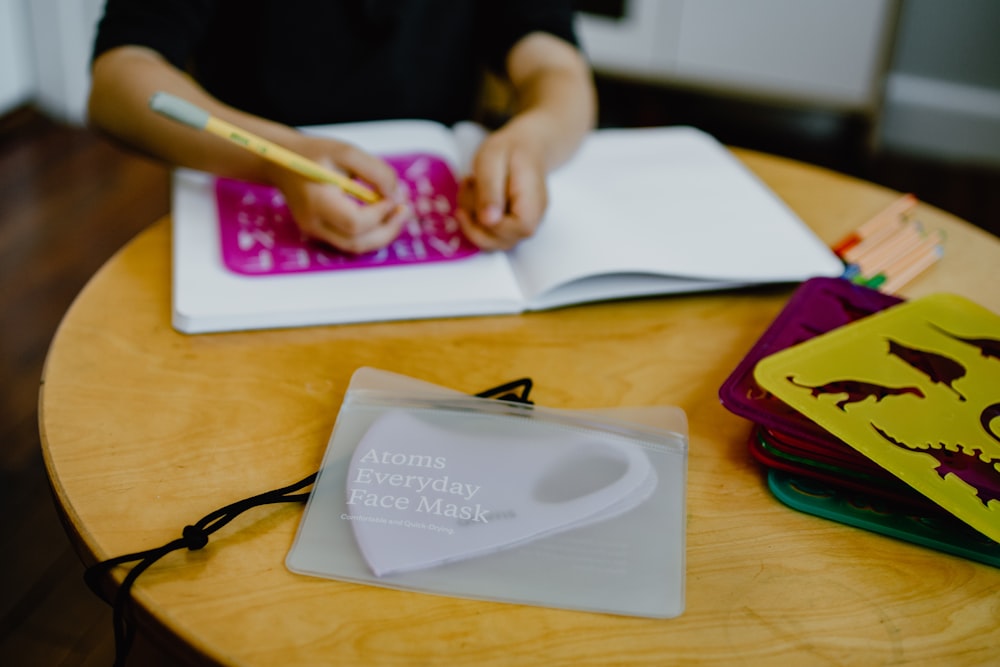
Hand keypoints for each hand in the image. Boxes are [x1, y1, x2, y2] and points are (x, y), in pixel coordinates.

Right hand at [267, 137, 410, 253]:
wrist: (282, 161)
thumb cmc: (314, 154)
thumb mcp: (346, 152)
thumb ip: (375, 171)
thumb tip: (395, 195)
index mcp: (317, 201)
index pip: (355, 222)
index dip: (379, 213)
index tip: (392, 196)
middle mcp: (314, 223)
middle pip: (357, 243)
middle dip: (387, 230)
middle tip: (405, 210)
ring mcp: (316, 232)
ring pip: (355, 247)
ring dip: (382, 234)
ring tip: (398, 212)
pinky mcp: (321, 233)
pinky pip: (350, 241)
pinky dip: (371, 232)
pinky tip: (383, 214)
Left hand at [456, 123, 547, 250]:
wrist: (525, 147)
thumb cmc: (509, 150)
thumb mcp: (491, 161)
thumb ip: (490, 190)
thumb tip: (488, 221)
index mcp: (533, 204)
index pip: (516, 230)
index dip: (489, 221)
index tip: (474, 190)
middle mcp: (532, 222)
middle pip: (500, 242)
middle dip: (473, 219)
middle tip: (469, 184)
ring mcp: (521, 228)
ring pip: (490, 242)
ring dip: (470, 219)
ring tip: (471, 188)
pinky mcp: (510, 228)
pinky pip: (489, 235)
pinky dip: (474, 220)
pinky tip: (474, 198)